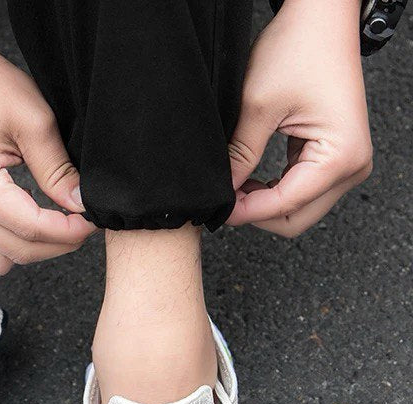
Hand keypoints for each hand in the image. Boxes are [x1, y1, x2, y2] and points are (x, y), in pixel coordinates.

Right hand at [0, 0, 95, 273]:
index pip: (31, 228)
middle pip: (18, 251)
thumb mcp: (34, 121)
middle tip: (83, 222)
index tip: (93, 220)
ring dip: (33, 249)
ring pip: (1, 260)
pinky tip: (29, 222)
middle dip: (57, 243)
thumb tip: (81, 206)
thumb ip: (58, 171)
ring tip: (56, 223)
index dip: (68, 231)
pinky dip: (10, 245)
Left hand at [227, 0, 372, 236]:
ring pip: (298, 209)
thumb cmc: (299, 49)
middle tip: (223, 200)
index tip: (216, 208)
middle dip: (257, 214)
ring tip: (234, 184)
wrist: (321, 16)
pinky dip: (273, 191)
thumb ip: (239, 156)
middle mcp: (352, 166)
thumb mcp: (257, 107)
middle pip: (296, 219)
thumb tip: (221, 192)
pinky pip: (301, 190)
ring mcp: (346, 163)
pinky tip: (249, 179)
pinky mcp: (335, 157)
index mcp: (341, 156)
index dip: (245, 212)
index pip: (285, 205)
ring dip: (264, 204)